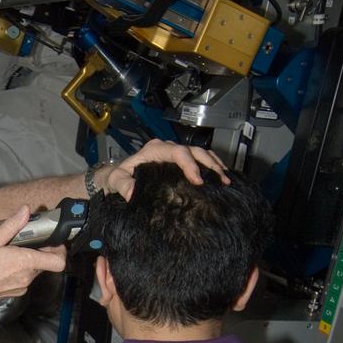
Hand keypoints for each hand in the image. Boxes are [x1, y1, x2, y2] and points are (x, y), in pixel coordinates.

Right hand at [0, 207, 65, 317]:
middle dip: (40, 251)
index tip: (54, 242)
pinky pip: (24, 278)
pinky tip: (4, 264)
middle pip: (45, 263)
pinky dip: (20, 270)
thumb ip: (11, 226)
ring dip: (28, 260)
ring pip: (34, 270)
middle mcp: (27, 276)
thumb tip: (25, 210)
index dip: (61, 251)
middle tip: (26, 240)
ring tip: (11, 252)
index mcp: (24, 262)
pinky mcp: (15, 293)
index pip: (58, 261)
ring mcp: (22, 286)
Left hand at [105, 139, 229, 200]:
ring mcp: (175, 154)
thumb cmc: (119, 175)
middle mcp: (167, 148)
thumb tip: (132, 193)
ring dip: (214, 165)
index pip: (177, 152)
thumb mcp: (117, 179)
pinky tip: (220, 178)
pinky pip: (199, 160)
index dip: (190, 164)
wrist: (118, 175)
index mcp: (155, 149)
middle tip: (221, 180)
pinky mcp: (180, 162)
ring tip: (226, 180)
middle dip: (210, 165)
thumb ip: (123, 185)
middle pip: (194, 151)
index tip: (198, 181)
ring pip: (200, 154)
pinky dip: (211, 167)